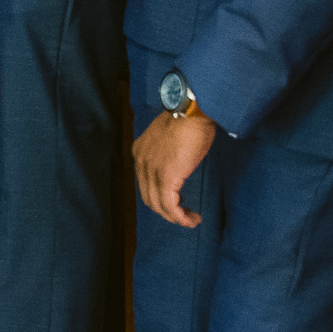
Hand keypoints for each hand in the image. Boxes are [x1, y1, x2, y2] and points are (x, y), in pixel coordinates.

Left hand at [133, 107, 215, 227]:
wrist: (191, 111)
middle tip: (184, 213)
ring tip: (191, 220)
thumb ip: (168, 151)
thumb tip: (178, 162)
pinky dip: (181, 217)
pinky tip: (192, 219)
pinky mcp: (166, 179)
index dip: (160, 195)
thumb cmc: (188, 119)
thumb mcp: (170, 136)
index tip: (178, 199)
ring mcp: (151, 172)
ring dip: (175, 217)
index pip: (146, 182)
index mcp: (140, 152)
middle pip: (149, 197)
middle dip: (167, 210)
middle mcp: (141, 163)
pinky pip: (170, 207)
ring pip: (159, 205)